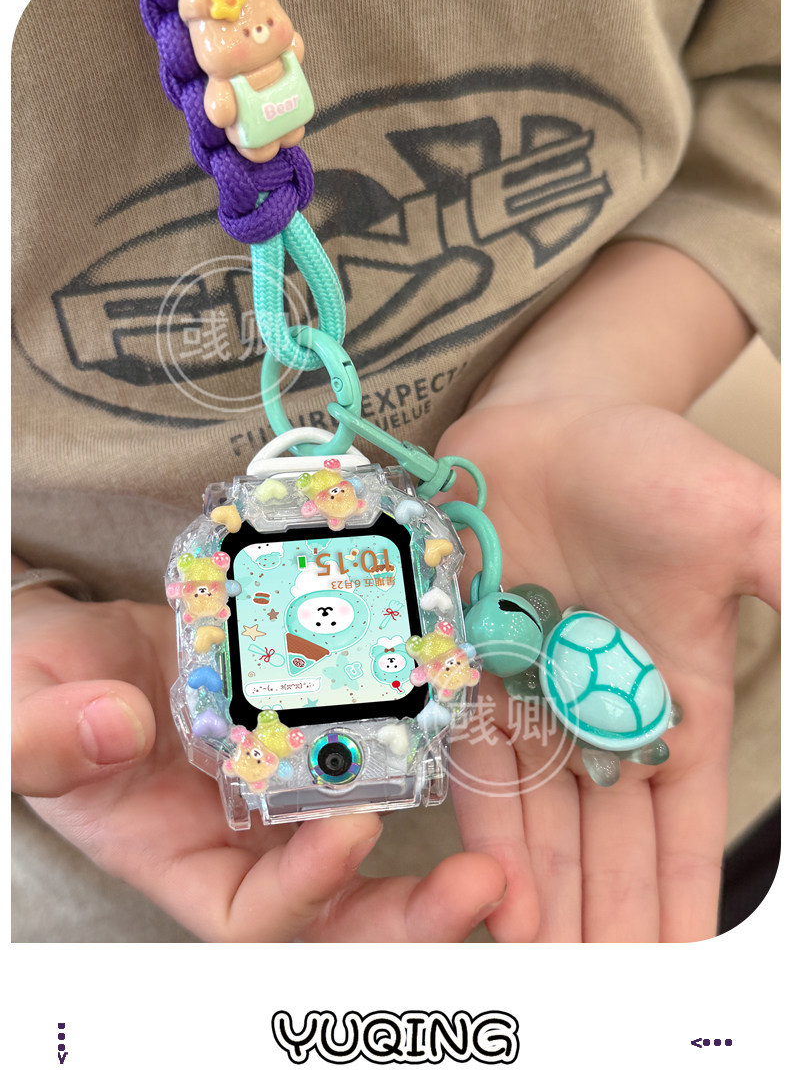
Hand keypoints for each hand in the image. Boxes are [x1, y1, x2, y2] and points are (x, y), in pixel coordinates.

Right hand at [12, 585, 504, 941]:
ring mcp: (291, 783)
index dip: (307, 891)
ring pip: (379, 831)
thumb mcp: (22, 712)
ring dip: (442, 836)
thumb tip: (113, 726)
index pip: (256, 917)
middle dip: (413, 914)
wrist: (80, 651)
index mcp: (183, 860)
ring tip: (504, 823)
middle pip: (345, 906)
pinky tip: (461, 707)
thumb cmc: (38, 693)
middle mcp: (252, 837)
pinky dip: (421, 740)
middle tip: (483, 885)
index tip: (353, 833)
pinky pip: (376, 744)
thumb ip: (44, 734)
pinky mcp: (318, 723)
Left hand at [439, 393, 778, 941]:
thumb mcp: (744, 525)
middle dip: (610, 923)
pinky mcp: (466, 677)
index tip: (682, 972)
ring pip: (544, 826)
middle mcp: (601, 712)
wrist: (543, 423)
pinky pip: (478, 774)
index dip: (682, 893)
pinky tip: (494, 901)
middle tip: (603, 1009)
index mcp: (676, 694)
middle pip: (610, 844)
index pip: (684, 820)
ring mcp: (531, 700)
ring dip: (549, 903)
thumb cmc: (646, 467)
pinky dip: (489, 839)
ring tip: (550, 981)